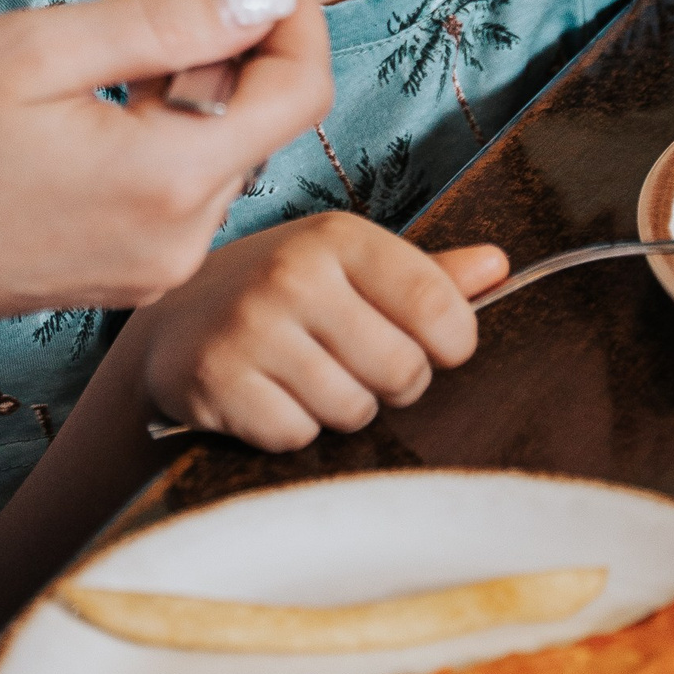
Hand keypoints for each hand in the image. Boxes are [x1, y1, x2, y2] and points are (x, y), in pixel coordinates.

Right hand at [0, 0, 332, 354]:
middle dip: (243, 19)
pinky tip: (123, 58)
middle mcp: (179, 237)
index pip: (299, 88)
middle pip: (262, 112)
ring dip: (202, 57)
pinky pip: (175, 176)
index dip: (294, 5)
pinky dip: (168, 108)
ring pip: (219, 141)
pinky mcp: (119, 266)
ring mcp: (150, 261)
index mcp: (169, 182)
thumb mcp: (39, 51)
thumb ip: (168, 23)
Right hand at [136, 210, 506, 448]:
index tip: (434, 347)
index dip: (452, 344)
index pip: (437, 304)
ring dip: (340, 410)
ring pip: (351, 409)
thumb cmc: (282, 294)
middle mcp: (294, 274)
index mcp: (340, 238)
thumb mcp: (350, 268)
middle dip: (392, 384)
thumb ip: (426, 275)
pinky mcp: (217, 379)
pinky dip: (290, 429)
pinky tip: (269, 397)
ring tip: (309, 380)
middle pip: (402, 369)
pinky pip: (296, 435)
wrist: (173, 321)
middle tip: (358, 367)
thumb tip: (500, 266)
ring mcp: (251, 327)